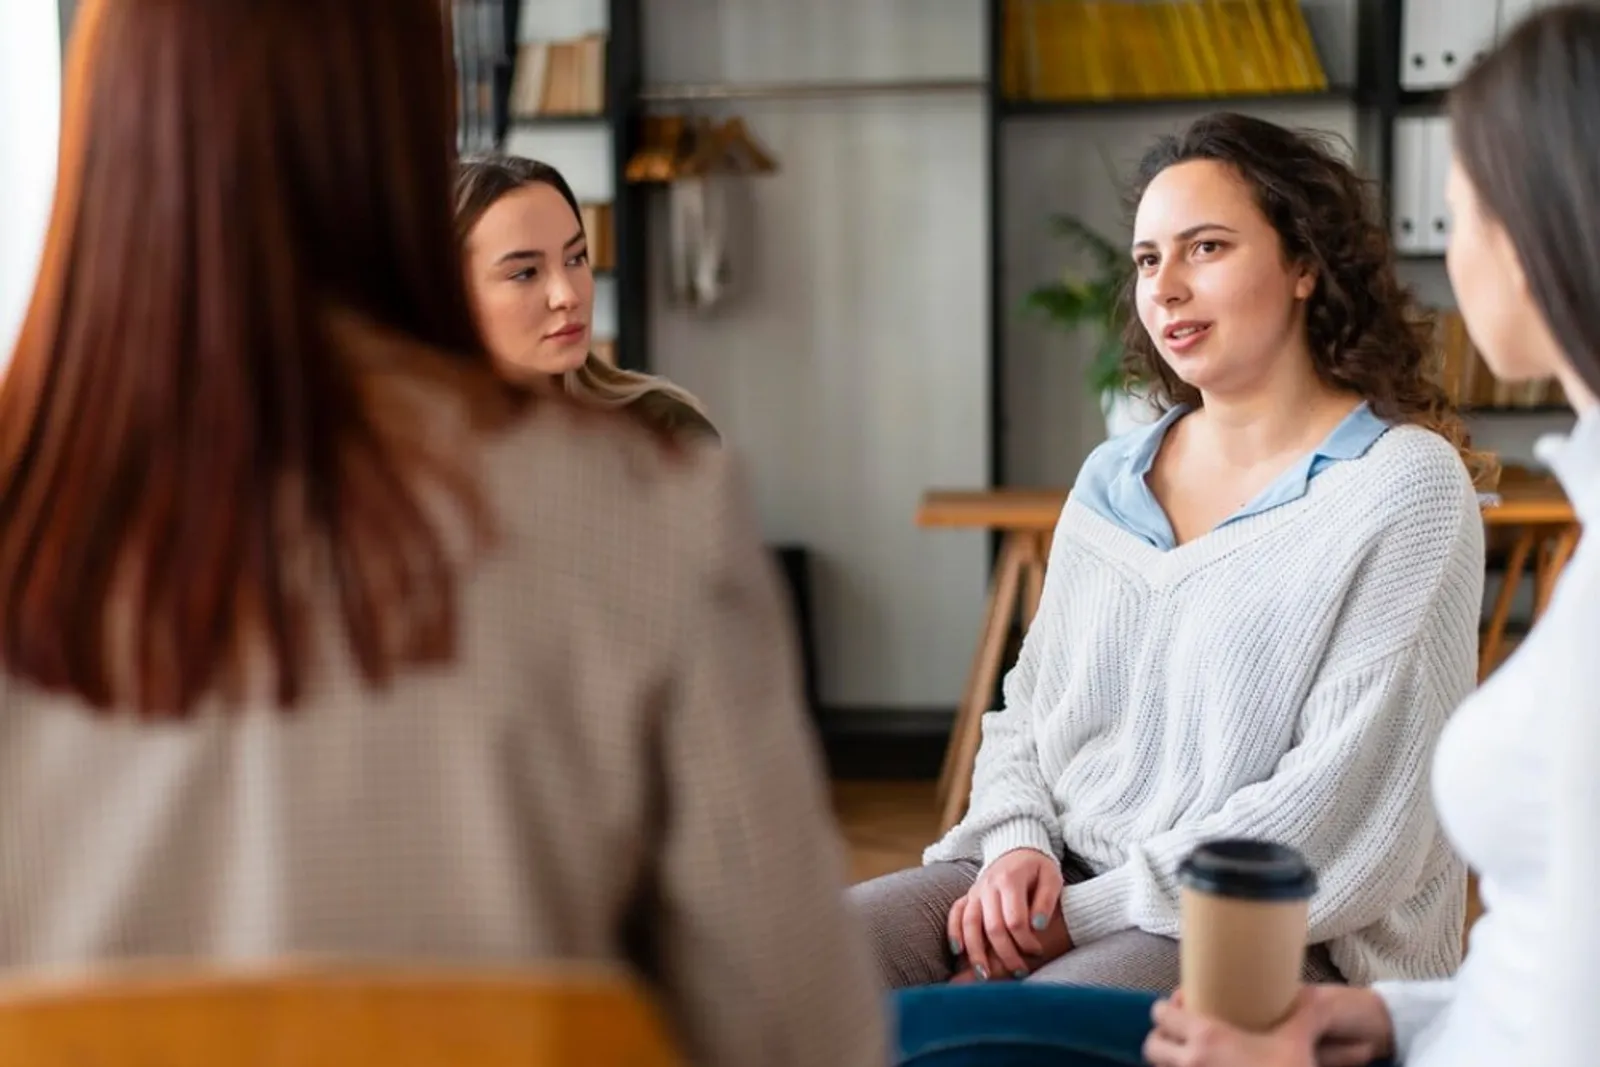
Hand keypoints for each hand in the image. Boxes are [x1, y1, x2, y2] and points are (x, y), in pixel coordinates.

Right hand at [946, 847, 1066, 980]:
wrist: (1018, 848)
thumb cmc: (1038, 868)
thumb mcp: (1052, 878)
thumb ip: (1046, 901)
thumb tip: (1038, 927)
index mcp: (1010, 880)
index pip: (1014, 919)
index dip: (1025, 941)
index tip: (1037, 952)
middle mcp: (988, 886)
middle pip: (992, 927)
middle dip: (1005, 954)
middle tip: (1019, 972)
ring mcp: (975, 890)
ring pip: (970, 924)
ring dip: (975, 951)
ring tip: (984, 975)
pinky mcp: (969, 895)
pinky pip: (955, 914)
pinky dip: (954, 932)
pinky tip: (958, 952)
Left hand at [1143, 986, 1394, 1066]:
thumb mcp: (1297, 1042)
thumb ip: (1304, 1013)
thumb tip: (1314, 994)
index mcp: (1206, 1038)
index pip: (1161, 1015)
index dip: (1168, 1007)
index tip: (1187, 1004)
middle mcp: (1190, 1063)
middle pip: (1152, 1047)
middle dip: (1162, 1038)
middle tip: (1184, 1033)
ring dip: (1170, 1061)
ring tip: (1193, 1055)